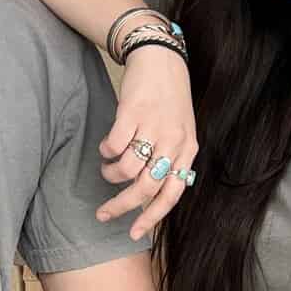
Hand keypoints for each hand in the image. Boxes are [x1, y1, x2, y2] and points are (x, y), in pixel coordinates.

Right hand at [97, 46, 197, 241]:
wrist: (161, 58)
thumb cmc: (169, 98)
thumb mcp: (181, 131)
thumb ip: (172, 159)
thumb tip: (154, 193)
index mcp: (187, 150)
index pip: (171, 194)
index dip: (152, 217)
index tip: (134, 232)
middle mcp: (172, 142)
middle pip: (145, 188)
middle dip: (121, 206)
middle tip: (104, 214)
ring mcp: (152, 127)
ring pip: (126, 169)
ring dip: (110, 175)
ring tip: (106, 169)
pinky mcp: (132, 113)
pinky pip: (113, 146)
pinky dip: (105, 152)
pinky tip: (105, 147)